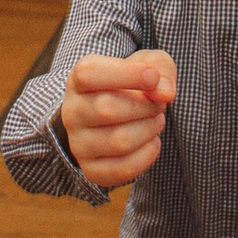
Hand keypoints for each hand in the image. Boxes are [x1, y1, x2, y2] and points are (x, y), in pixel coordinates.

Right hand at [59, 50, 177, 187]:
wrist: (116, 116)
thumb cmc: (132, 86)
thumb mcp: (149, 67)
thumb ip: (161, 72)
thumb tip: (165, 93)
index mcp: (78, 81)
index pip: (89, 74)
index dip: (126, 74)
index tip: (153, 76)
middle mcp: (72, 113)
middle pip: (107, 109)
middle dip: (145, 106)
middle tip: (159, 104)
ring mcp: (79, 144)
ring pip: (119, 141)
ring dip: (149, 129)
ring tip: (155, 121)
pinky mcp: (91, 170)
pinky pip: (123, 168)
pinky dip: (147, 154)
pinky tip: (152, 141)